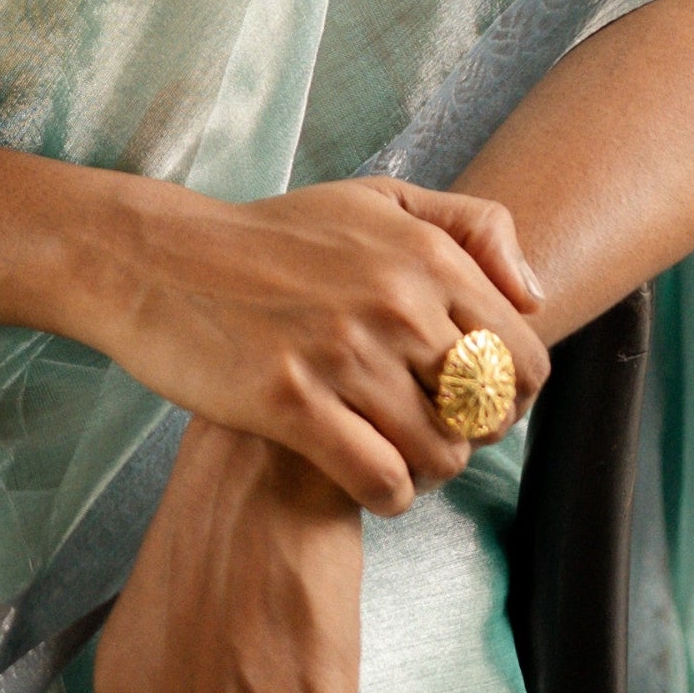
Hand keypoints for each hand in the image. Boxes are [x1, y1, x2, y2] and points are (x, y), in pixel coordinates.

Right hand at [91, 178, 547, 510]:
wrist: (158, 259)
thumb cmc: (271, 237)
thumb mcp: (375, 200)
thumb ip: (469, 228)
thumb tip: (535, 295)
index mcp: (424, 255)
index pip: (525, 357)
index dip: (514, 397)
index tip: (477, 404)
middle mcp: (394, 303)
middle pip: (489, 415)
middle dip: (470, 435)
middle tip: (430, 430)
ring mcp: (342, 354)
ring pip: (441, 456)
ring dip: (426, 470)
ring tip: (394, 452)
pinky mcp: (291, 403)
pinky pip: (383, 481)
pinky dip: (387, 493)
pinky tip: (363, 473)